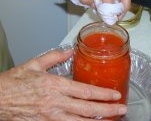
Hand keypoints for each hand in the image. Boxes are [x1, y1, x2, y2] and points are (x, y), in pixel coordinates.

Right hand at [0, 49, 126, 120]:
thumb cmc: (15, 82)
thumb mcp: (34, 64)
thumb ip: (54, 56)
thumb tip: (69, 50)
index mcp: (55, 85)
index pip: (85, 91)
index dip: (102, 94)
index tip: (115, 95)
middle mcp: (56, 101)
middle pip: (87, 108)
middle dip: (107, 109)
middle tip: (121, 109)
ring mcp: (52, 116)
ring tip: (113, 120)